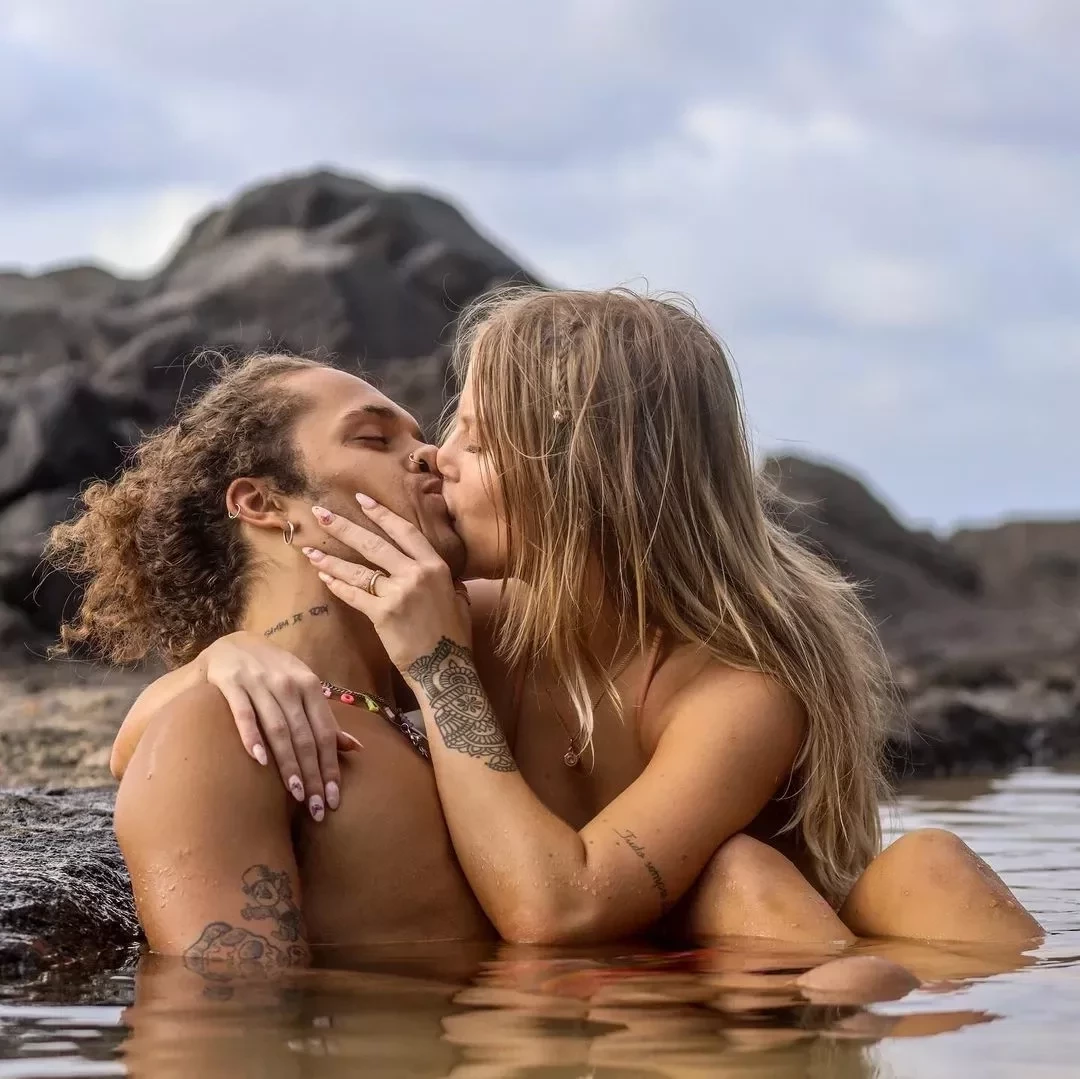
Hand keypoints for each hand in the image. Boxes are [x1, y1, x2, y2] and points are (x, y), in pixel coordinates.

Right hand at [199, 632, 361, 818]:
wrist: (232, 644)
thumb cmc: (274, 672)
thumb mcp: (303, 688)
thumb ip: (325, 718)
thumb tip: (355, 748)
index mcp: (310, 686)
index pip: (324, 733)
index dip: (330, 767)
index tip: (333, 799)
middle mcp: (288, 684)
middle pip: (305, 736)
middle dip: (312, 774)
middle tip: (316, 808)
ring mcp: (259, 683)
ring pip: (279, 729)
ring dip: (289, 763)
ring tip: (296, 793)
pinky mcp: (232, 684)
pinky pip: (244, 714)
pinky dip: (252, 736)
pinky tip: (259, 761)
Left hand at [305, 495, 471, 674]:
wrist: (446, 668)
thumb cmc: (454, 636)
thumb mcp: (458, 599)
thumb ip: (446, 581)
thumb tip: (439, 573)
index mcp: (435, 566)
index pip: (404, 531)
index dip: (381, 514)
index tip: (361, 499)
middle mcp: (415, 574)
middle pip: (374, 544)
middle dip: (344, 527)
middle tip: (320, 514)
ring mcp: (398, 593)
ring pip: (357, 570)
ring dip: (331, 559)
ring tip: (309, 550)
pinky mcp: (382, 614)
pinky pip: (354, 595)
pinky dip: (337, 585)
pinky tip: (324, 577)